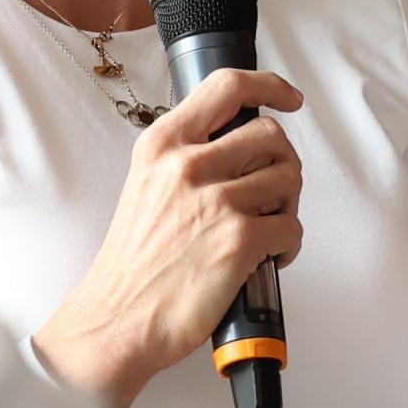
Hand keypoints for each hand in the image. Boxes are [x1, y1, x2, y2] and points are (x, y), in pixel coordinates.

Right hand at [31, 67, 307, 407]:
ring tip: (265, 229)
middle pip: (272, 135)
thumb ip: (186, 157)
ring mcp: (215, 201)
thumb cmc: (133, 265)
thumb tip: (238, 145)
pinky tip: (267, 258)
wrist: (115, 320)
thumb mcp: (145, 186)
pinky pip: (292, 226)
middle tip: (271, 192)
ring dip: (286, 206)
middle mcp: (187, 165)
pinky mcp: (239, 239)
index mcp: (162, 145)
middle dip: (282, 164)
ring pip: (288, 180)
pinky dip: (288, 246)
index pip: (227, 87)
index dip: (270, 86)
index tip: (288, 98)